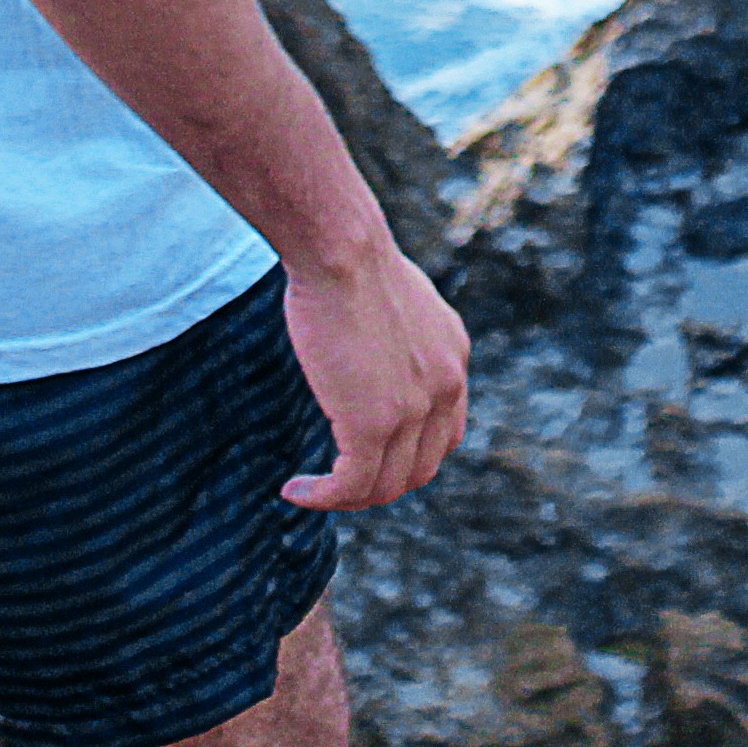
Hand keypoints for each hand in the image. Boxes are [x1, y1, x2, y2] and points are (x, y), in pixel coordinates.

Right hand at [277, 242, 469, 511]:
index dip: (409, 456)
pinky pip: (352, 485)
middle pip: (420, 469)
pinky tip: (295, 489)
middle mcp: (445, 387)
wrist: (342, 249)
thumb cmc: (350, 256)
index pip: (446, 433)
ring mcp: (414, 410)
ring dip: (347, 497)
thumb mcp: (395, 297)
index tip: (369, 456)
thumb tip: (371, 349)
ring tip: (312, 490)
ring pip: (386, 486)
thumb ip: (397, 334)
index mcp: (452, 357)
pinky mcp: (375, 425)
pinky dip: (324, 497)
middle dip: (379, 484)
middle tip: (336, 482)